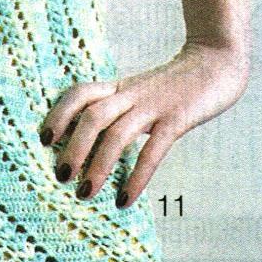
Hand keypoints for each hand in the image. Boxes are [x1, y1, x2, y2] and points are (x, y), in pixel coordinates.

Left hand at [39, 40, 249, 206]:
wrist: (218, 62)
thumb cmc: (177, 86)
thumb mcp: (143, 94)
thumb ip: (122, 111)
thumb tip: (95, 143)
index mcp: (120, 87)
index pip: (80, 93)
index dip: (59, 113)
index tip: (43, 139)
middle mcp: (131, 94)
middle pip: (92, 116)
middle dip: (73, 147)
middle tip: (60, 177)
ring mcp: (154, 105)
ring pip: (117, 134)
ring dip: (98, 165)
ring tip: (84, 193)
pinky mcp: (178, 118)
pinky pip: (153, 149)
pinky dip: (136, 176)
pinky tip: (125, 199)